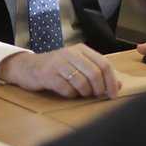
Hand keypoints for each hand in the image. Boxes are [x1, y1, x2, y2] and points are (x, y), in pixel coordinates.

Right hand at [0, 45, 119, 98]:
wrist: (27, 67)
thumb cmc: (56, 68)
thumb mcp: (78, 66)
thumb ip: (98, 73)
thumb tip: (118, 85)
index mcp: (81, 50)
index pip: (104, 64)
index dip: (111, 81)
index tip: (113, 94)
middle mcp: (71, 53)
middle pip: (95, 74)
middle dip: (99, 89)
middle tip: (96, 96)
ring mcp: (58, 63)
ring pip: (82, 82)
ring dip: (84, 93)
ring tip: (80, 93)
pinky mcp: (48, 75)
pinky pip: (66, 89)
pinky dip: (70, 95)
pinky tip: (66, 92)